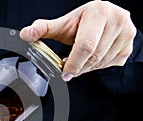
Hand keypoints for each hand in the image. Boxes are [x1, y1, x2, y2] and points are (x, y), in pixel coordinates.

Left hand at [20, 0, 135, 80]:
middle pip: (94, 57)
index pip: (86, 45)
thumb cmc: (82, 22)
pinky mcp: (129, 46)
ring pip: (101, 63)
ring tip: (79, 58)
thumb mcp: (63, 24)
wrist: (103, 19)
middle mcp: (117, 20)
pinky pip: (110, 65)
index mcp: (98, 12)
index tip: (65, 73)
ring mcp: (126, 34)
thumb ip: (43, 29)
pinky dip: (97, 66)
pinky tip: (91, 58)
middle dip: (78, 66)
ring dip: (86, 67)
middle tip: (69, 67)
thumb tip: (26, 34)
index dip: (73, 63)